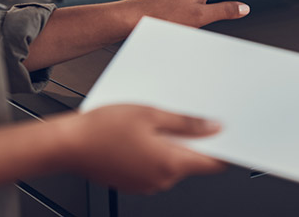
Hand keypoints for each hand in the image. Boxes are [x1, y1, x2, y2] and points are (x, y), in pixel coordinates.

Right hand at [57, 105, 225, 192]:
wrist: (67, 145)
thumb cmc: (102, 128)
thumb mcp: (149, 113)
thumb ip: (185, 122)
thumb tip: (213, 128)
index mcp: (169, 164)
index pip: (212, 163)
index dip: (225, 148)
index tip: (231, 135)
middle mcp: (161, 180)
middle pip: (191, 161)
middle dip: (194, 139)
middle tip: (188, 114)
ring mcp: (146, 184)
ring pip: (171, 163)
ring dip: (171, 143)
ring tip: (154, 119)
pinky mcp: (132, 182)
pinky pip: (154, 166)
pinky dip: (154, 150)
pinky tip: (140, 132)